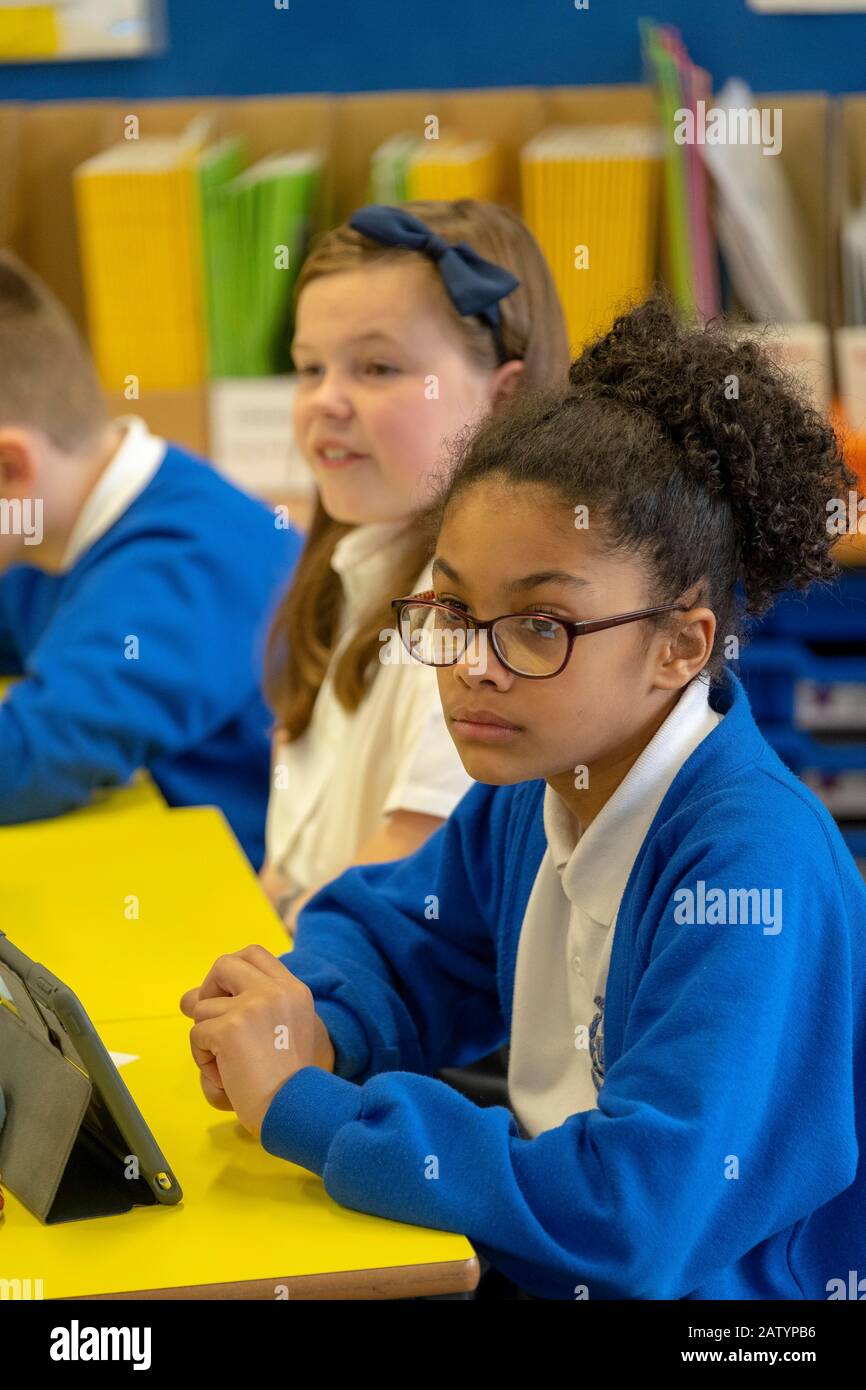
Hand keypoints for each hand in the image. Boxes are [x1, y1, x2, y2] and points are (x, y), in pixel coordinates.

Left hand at [179, 945, 334, 1136]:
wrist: (299, 1108)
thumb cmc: (291, 1079)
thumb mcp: (281, 1033)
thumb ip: (245, 1008)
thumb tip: (188, 999)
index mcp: (294, 990)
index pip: (254, 954)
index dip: (232, 971)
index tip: (226, 994)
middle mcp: (275, 991)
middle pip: (224, 965)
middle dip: (209, 989)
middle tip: (213, 1019)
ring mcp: (252, 1007)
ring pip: (203, 1007)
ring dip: (205, 1036)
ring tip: (226, 1064)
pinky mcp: (230, 1029)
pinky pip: (196, 1034)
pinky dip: (202, 1057)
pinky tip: (224, 1075)